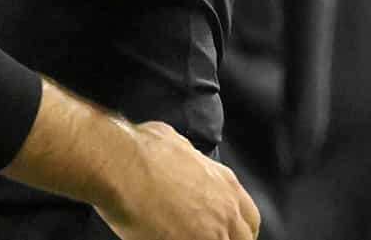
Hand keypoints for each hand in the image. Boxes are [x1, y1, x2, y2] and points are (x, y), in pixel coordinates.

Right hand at [93, 119, 259, 239]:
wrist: (121, 165)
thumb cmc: (140, 149)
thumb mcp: (174, 141)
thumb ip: (188, 157)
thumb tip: (181, 156)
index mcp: (225, 183)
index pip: (249, 218)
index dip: (236, 228)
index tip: (223, 232)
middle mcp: (226, 209)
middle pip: (244, 239)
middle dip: (228, 239)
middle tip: (203, 236)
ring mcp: (211, 232)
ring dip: (204, 239)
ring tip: (178, 235)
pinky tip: (164, 238)